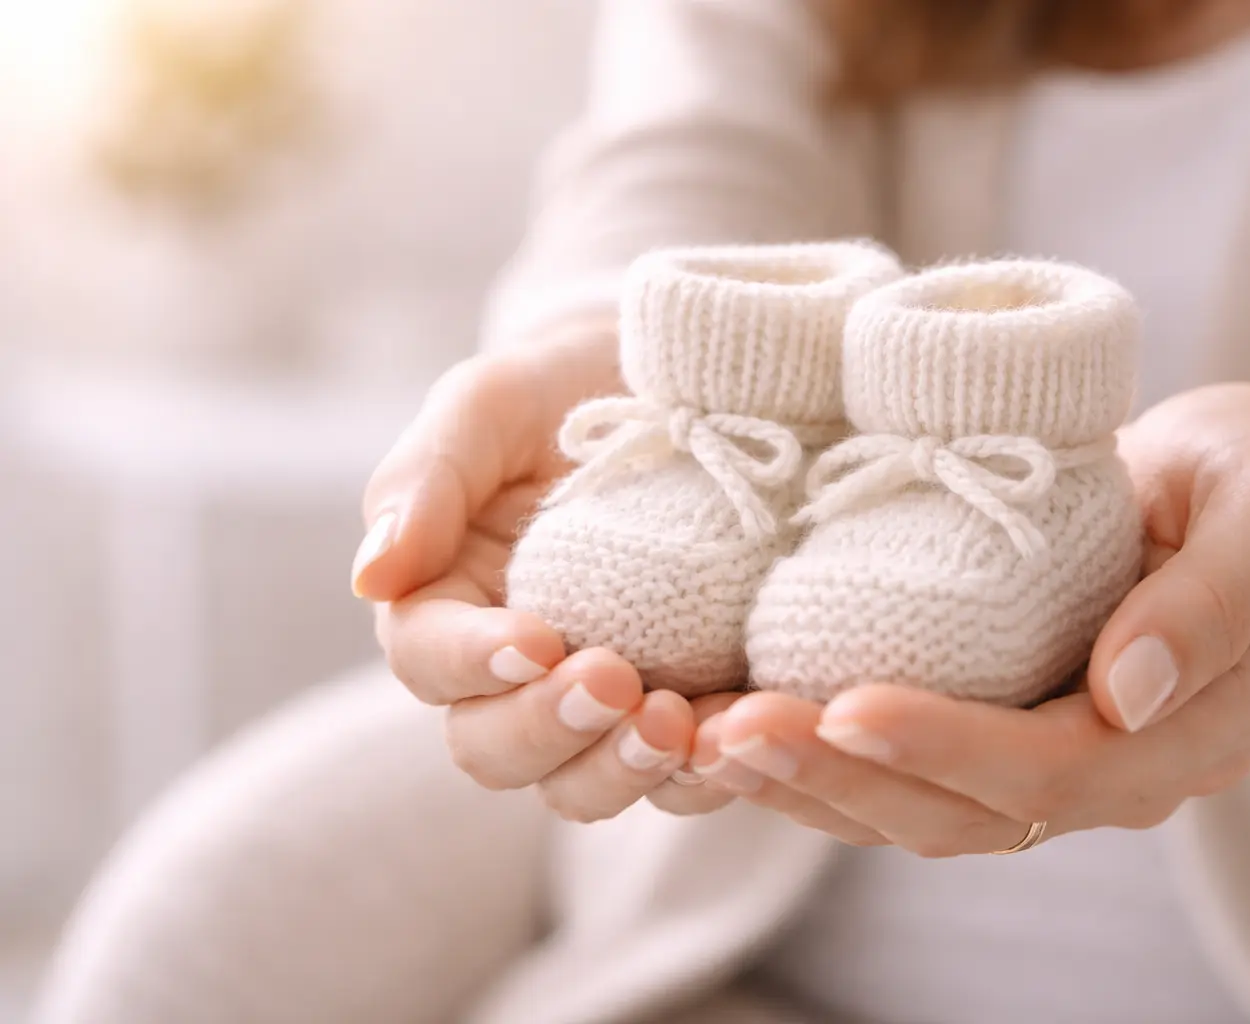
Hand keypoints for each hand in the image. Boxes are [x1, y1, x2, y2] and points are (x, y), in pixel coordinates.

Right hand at [352, 327, 734, 821]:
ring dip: (622, 769)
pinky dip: (707, 770)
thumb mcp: (491, 403)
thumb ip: (425, 479)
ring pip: (580, 785)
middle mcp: (514, 672)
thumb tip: (370, 579)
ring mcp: (601, 701)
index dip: (472, 665)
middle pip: (494, 749)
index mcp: (447, 604)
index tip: (534, 640)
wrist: (692, 382)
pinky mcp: (685, 709)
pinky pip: (684, 777)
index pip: (429, 662)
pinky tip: (740, 730)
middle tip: (616, 681)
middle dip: (548, 729)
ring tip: (678, 723)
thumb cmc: (569, 387)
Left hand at [688, 383, 1249, 853]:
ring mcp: (1052, 760)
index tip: (845, 703)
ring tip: (707, 741)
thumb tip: (1129, 695)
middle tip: (730, 731)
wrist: (1245, 487)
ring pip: (918, 811)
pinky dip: (820, 762)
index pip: (1057, 769)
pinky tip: (735, 730)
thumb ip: (1218, 598)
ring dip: (809, 785)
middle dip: (844, 778)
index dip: (949, 748)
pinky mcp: (999, 729)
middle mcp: (1114, 771)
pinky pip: (902, 773)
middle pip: (967, 813)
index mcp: (1188, 734)